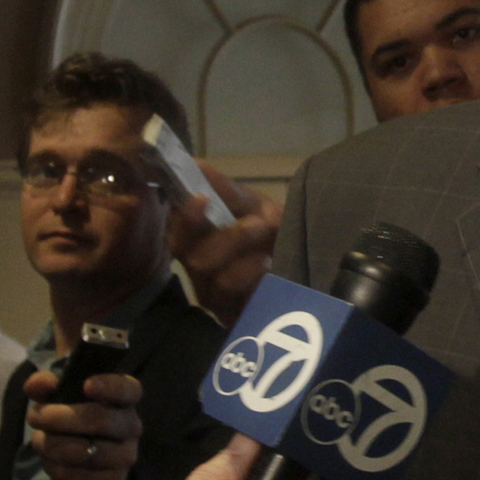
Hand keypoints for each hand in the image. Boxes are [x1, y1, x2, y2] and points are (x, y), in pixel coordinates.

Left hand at [24, 369, 140, 479]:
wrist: (81, 464)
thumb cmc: (71, 420)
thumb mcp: (56, 398)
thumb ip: (44, 385)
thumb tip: (42, 382)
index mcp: (123, 400)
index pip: (128, 389)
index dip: (111, 386)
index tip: (87, 385)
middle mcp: (131, 426)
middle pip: (101, 420)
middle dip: (59, 418)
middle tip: (34, 417)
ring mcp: (125, 456)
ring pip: (87, 452)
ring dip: (53, 446)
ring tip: (39, 443)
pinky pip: (81, 478)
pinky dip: (57, 470)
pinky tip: (50, 463)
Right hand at [166, 162, 280, 326]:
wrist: (303, 263)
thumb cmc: (267, 231)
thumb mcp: (252, 205)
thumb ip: (225, 190)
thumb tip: (195, 164)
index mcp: (195, 239)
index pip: (177, 230)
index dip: (186, 217)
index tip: (202, 198)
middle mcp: (198, 268)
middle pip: (192, 257)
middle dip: (228, 238)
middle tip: (260, 222)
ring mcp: (214, 295)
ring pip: (217, 280)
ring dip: (247, 263)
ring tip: (269, 252)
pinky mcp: (233, 316)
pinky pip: (238, 303)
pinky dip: (255, 283)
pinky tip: (270, 272)